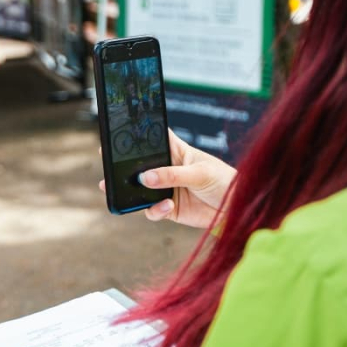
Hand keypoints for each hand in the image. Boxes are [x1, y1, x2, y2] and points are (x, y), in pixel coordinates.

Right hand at [99, 129, 234, 227]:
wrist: (238, 210)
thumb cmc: (225, 182)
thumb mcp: (200, 173)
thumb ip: (172, 175)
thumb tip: (145, 177)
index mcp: (177, 152)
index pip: (154, 140)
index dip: (137, 137)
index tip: (119, 135)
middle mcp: (167, 170)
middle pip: (140, 166)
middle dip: (124, 167)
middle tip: (109, 165)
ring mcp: (166, 189)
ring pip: (140, 189)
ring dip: (130, 191)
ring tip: (120, 190)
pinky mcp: (169, 209)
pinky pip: (152, 210)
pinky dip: (154, 210)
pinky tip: (166, 206)